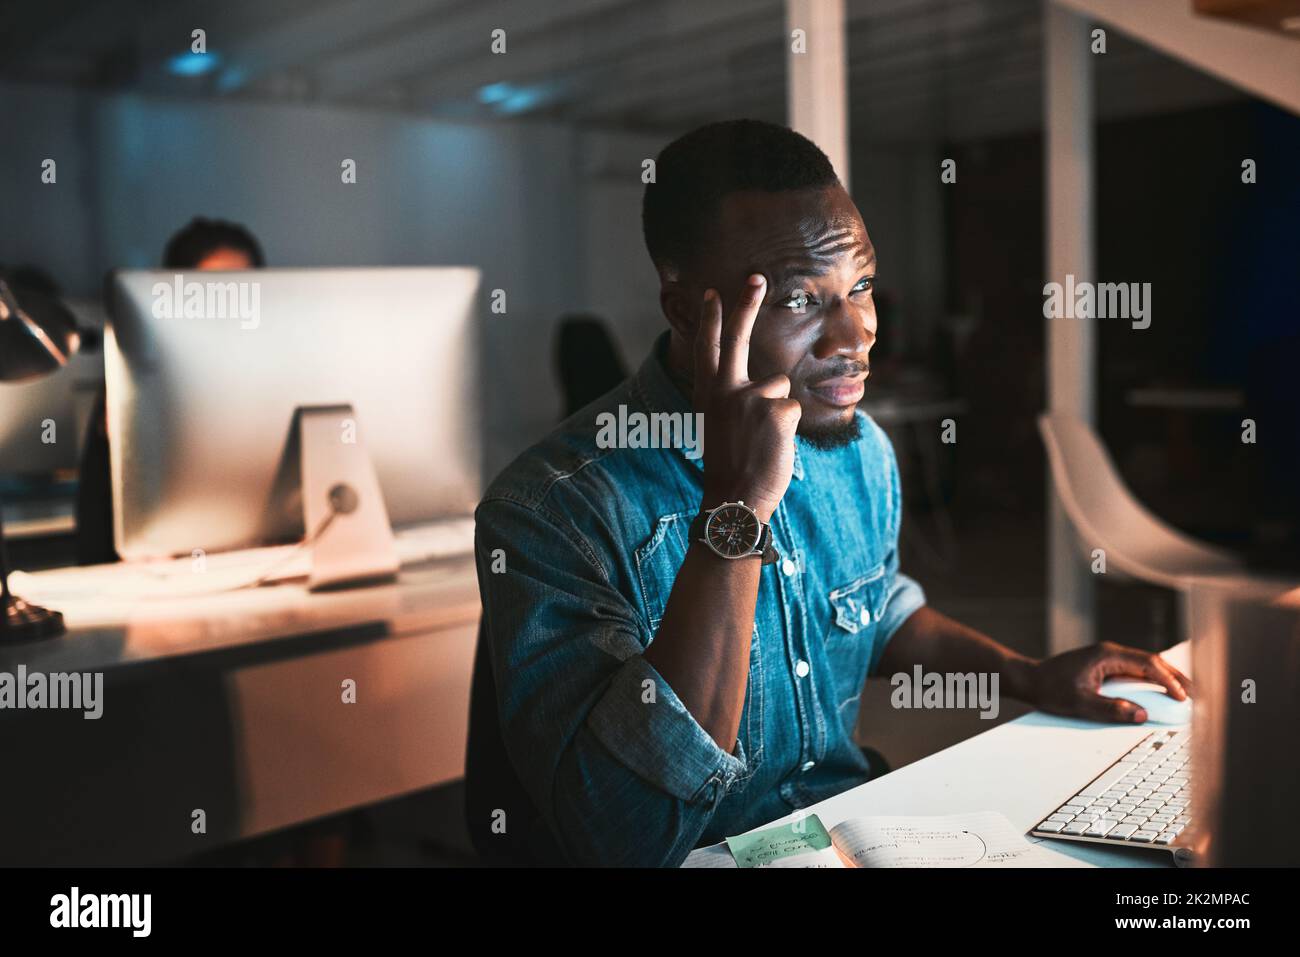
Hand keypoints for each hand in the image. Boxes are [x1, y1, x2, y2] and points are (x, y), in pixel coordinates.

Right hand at [694, 275, 800, 521]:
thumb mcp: (719, 427)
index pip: (708, 348)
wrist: (733, 499)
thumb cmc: (730, 468)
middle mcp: (725, 390)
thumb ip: (732, 400)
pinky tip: (773, 446)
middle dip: (745, 303)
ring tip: (763, 440)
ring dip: (778, 410)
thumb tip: (766, 385)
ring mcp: (751, 398)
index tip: (712, 291)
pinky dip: (789, 429)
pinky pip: (794, 409)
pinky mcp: (778, 410)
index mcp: (708, 395)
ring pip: (780, 386)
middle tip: (756, 276)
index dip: (711, 319)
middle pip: (738, 338)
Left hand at [1025, 641, 1191, 722]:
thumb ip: (1111, 709)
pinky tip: (1162, 693)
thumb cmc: (1050, 689)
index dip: (1168, 681)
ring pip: (1146, 666)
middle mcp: (1110, 653)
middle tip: (1198, 695)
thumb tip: (1141, 715)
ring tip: (1187, 695)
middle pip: (1152, 662)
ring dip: (1166, 679)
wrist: (1030, 679)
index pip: (1147, 664)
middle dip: (1176, 678)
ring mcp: (1108, 658)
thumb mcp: (1080, 703)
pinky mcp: (1105, 666)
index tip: (1182, 698)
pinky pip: (1135, 672)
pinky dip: (1152, 682)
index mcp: (1107, 656)